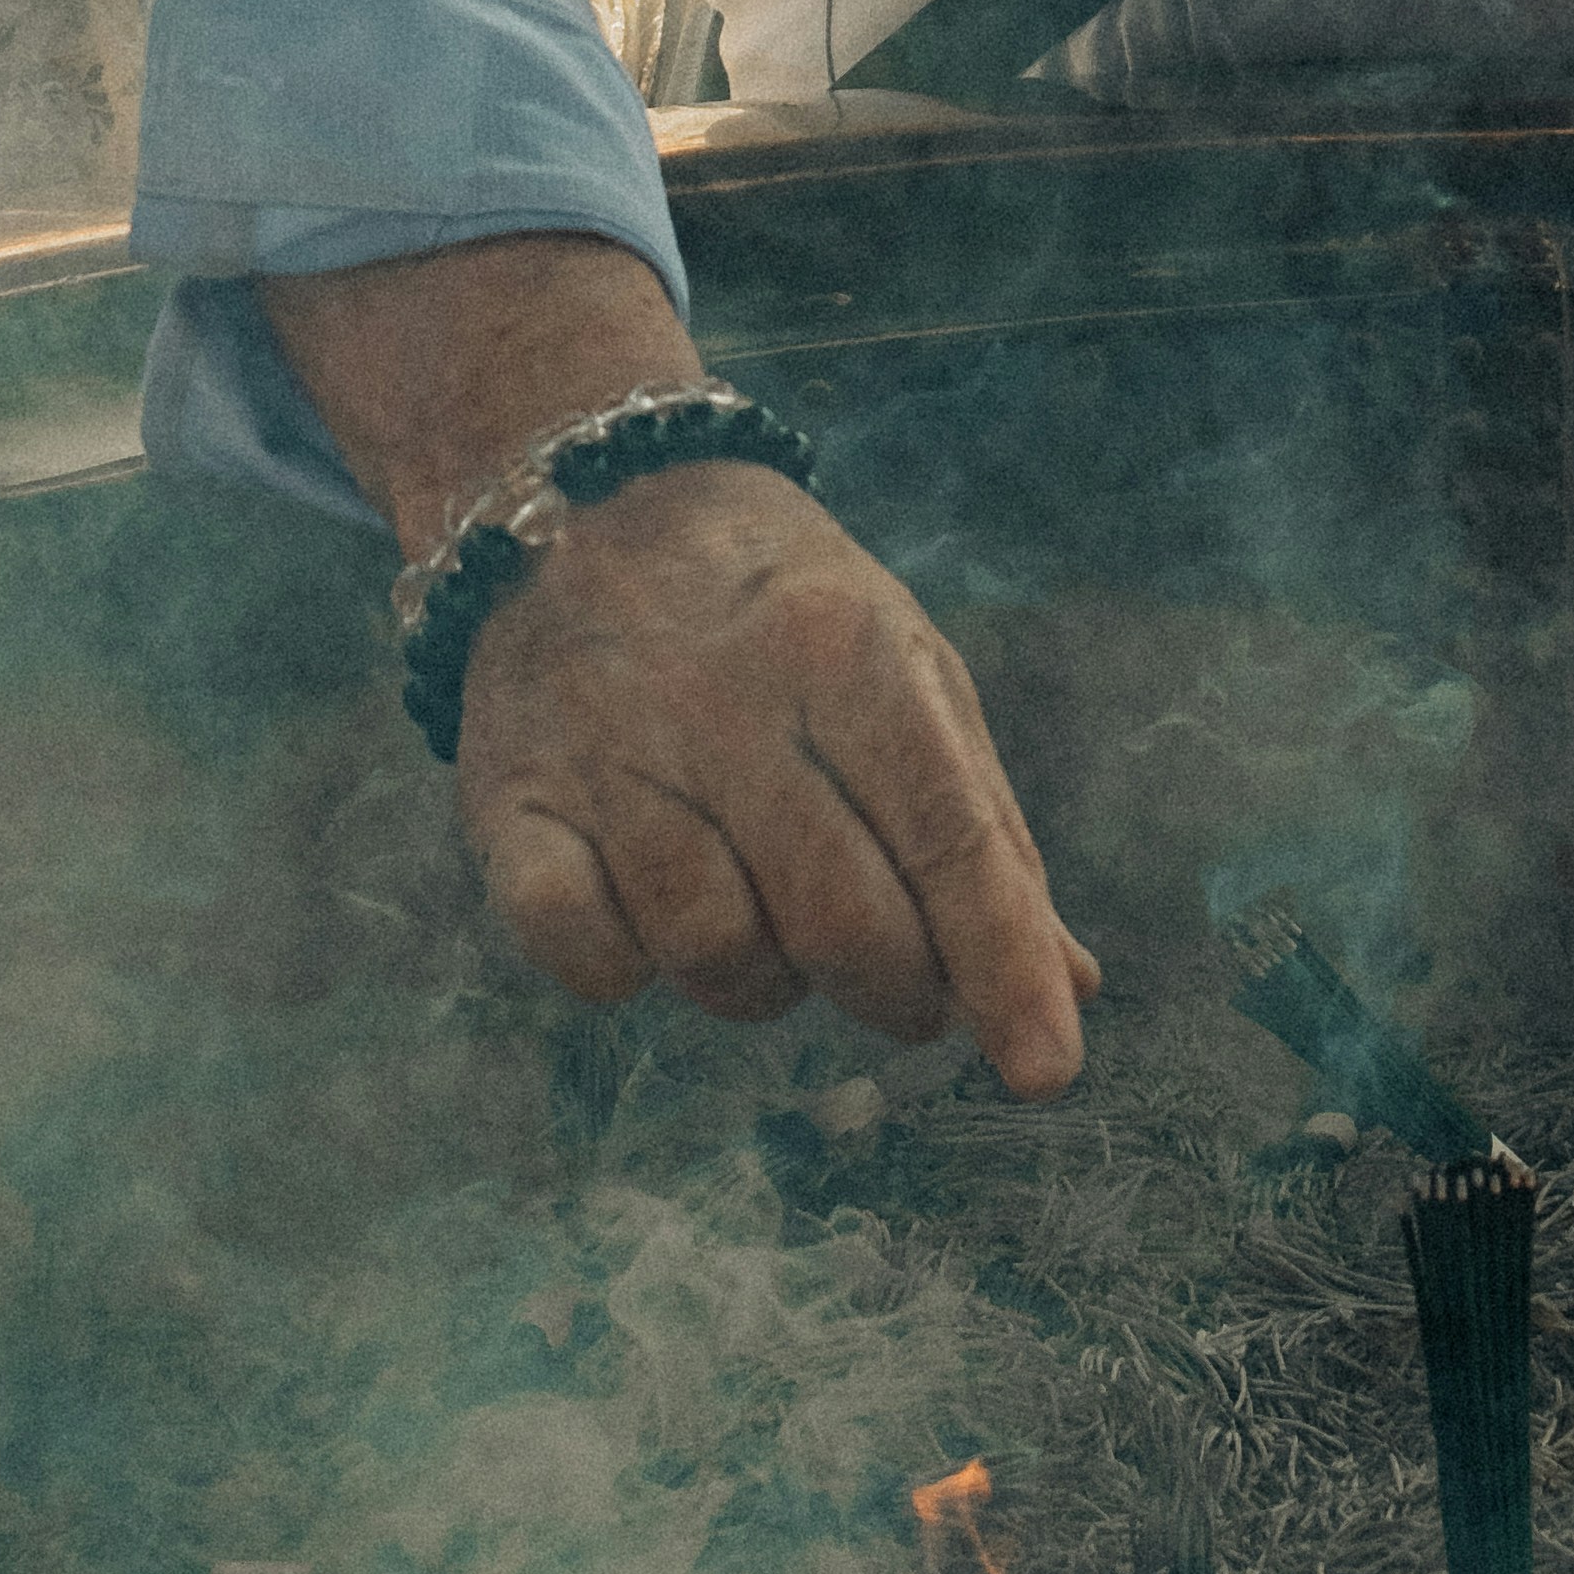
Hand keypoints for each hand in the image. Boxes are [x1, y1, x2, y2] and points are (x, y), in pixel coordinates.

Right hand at [451, 464, 1102, 1082]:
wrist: (582, 502)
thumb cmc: (778, 612)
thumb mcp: (904, 671)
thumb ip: (980, 829)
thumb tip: (1066, 988)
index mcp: (847, 650)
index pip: (946, 836)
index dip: (1000, 964)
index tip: (1044, 1071)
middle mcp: (725, 695)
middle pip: (840, 919)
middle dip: (894, 993)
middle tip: (903, 992)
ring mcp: (606, 749)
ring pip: (712, 951)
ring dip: (759, 983)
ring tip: (765, 919)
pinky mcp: (507, 798)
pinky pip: (581, 951)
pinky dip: (625, 971)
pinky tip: (646, 917)